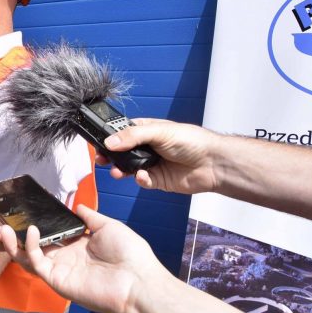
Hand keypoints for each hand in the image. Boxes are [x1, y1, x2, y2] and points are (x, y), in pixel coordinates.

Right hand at [0, 205, 165, 312]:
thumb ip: (89, 216)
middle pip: (33, 246)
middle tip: (0, 223)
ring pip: (28, 257)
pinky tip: (30, 231)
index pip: (49, 233)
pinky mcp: (57, 280)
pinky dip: (30, 247)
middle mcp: (65, 258)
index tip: (22, 211)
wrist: (138, 281)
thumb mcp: (108, 226)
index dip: (35, 223)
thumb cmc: (130, 254)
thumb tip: (77, 205)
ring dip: (13, 244)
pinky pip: (37, 263)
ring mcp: (59, 270)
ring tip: (2, 229)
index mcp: (77, 245)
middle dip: (15, 236)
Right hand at [100, 118, 219, 193]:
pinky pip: (142, 181)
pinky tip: (143, 176)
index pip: (122, 132)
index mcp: (147, 131)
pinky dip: (140, 180)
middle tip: (102, 159)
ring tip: (117, 172)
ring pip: (129, 168)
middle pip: (122, 152)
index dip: (110, 137)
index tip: (99, 142)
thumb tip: (110, 141)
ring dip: (121, 170)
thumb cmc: (192, 141)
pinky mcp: (158, 180)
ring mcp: (152, 164)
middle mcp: (148, 147)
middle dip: (111, 156)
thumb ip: (132, 136)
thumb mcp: (159, 131)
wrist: (212, 163)